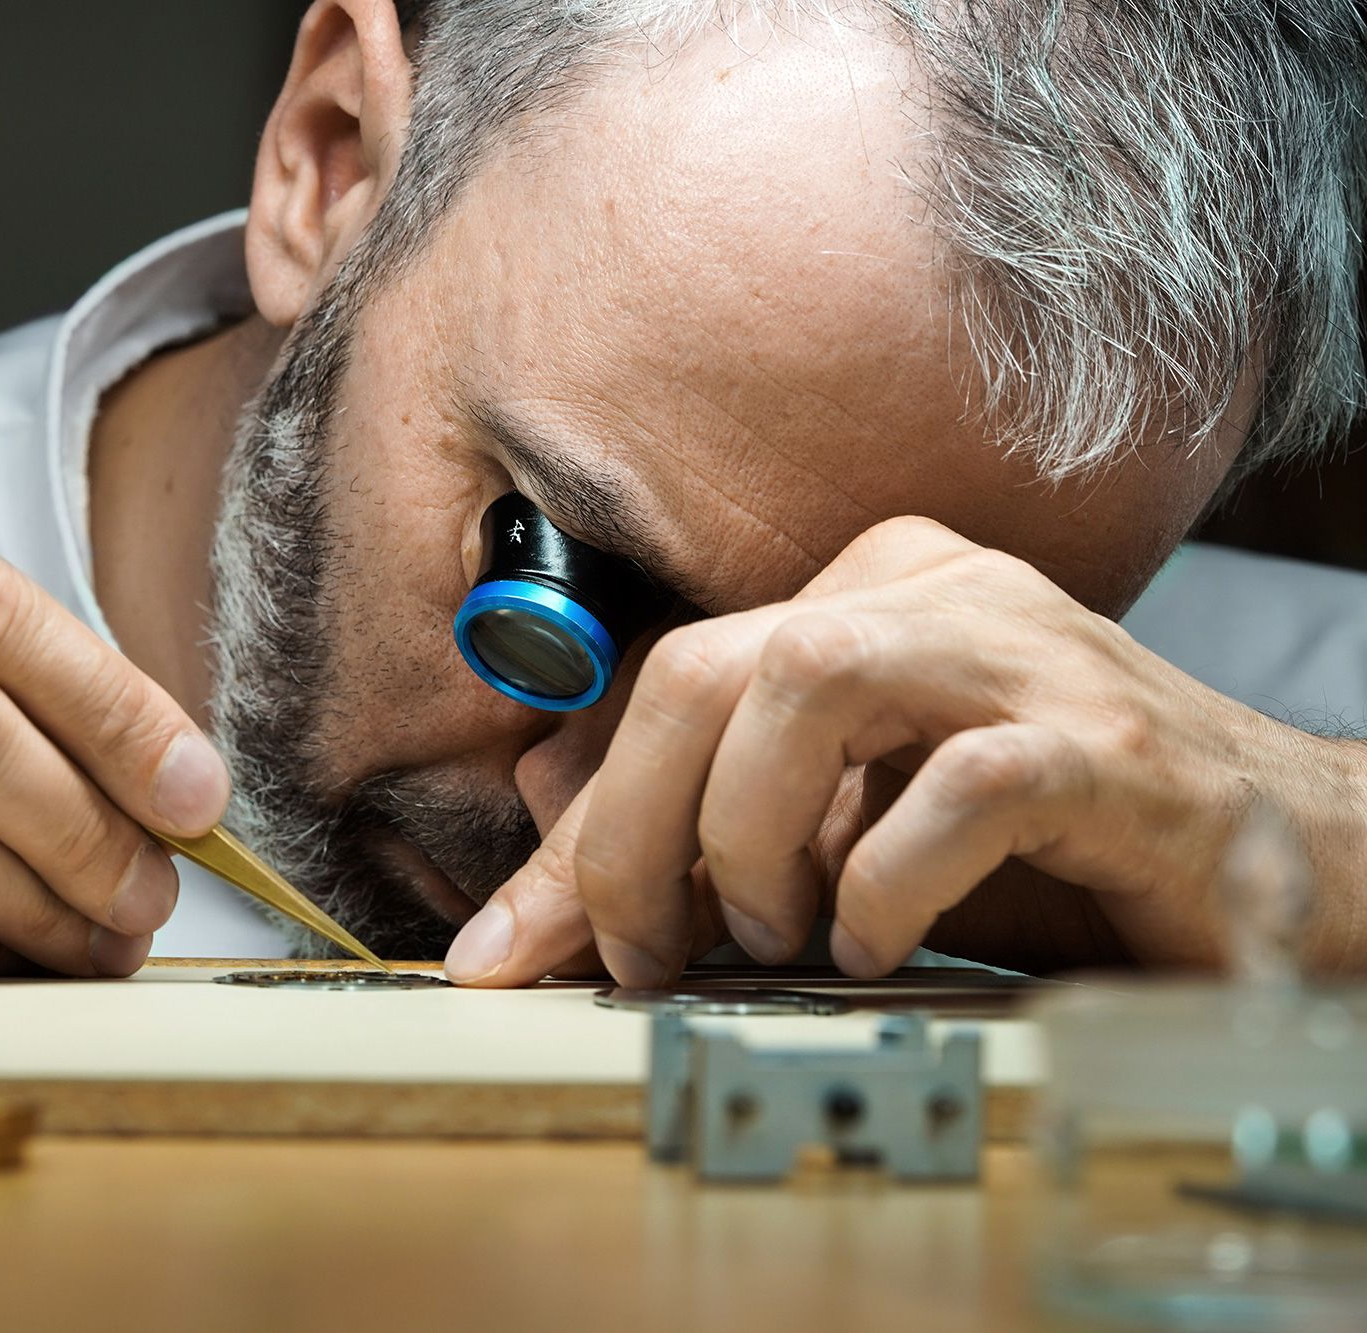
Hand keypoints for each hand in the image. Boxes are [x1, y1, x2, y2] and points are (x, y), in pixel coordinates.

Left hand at [448, 516, 1366, 983]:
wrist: (1285, 865)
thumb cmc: (1052, 846)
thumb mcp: (848, 829)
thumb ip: (708, 815)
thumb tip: (539, 828)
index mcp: (866, 594)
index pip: (669, 677)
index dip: (582, 822)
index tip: (517, 947)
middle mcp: (938, 596)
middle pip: (706, 666)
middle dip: (631, 833)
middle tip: (643, 955)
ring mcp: (1027, 657)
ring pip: (806, 679)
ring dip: (749, 835)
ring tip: (775, 935)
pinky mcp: (1110, 748)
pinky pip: (956, 784)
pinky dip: (884, 882)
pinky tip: (878, 940)